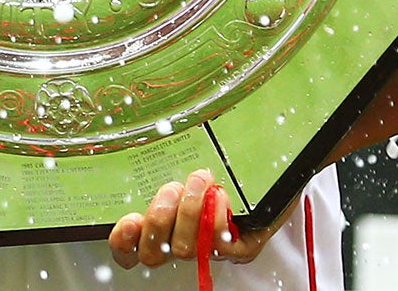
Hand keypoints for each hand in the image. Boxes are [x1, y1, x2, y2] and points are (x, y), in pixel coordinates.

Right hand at [108, 171, 290, 268]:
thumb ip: (163, 163)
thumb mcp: (186, 157)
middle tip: (173, 189)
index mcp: (163, 223)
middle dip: (159, 219)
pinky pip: (219, 244)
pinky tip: (221, 197)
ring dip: (189, 211)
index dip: (124, 240)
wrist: (273, 164)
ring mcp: (210, 248)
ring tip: (200, 182)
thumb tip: (140, 143)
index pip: (130, 248)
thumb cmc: (225, 159)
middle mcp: (183, 241)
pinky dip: (216, 219)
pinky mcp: (241, 247)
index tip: (130, 218)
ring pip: (184, 249)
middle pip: (152, 253)